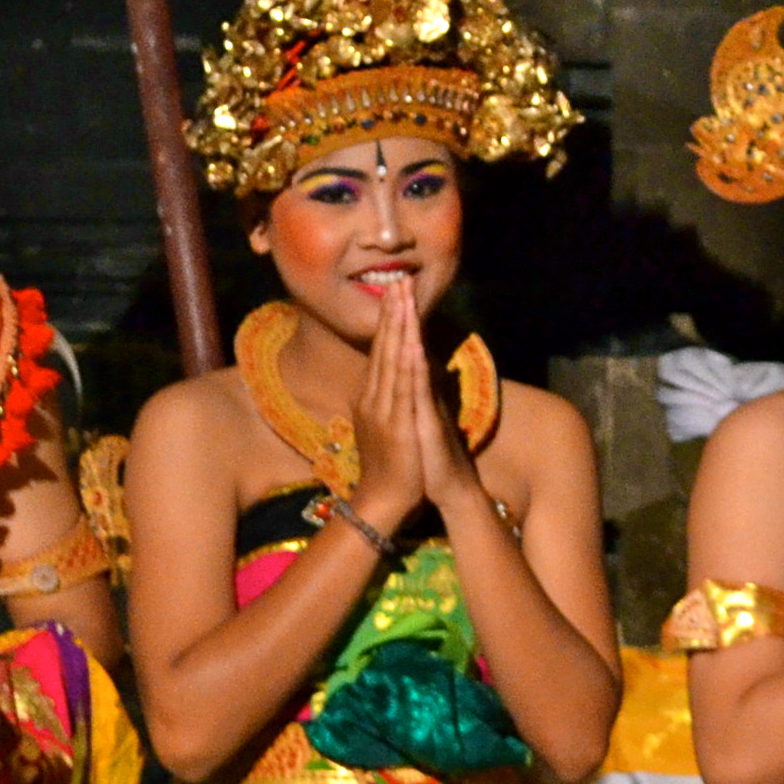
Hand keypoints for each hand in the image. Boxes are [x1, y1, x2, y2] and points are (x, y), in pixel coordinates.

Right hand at [347, 282, 437, 532]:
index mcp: (370, 398)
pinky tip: (412, 343)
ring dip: (398, 329)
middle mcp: (372, 398)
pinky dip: (407, 364)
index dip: (387, 321)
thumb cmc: (392, 468)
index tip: (394, 294)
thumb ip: (392, 403)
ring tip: (403, 300)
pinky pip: (403, 388)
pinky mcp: (396, 424)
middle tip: (397, 281)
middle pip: (382, 347)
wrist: (384, 501)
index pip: (379, 351)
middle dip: (391, 314)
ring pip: (391, 360)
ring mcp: (382, 410)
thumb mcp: (389, 428)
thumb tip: (396, 383)